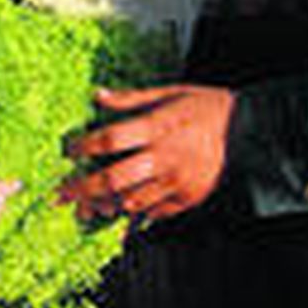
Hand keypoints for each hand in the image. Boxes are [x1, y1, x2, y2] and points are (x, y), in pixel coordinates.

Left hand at [58, 84, 234, 224]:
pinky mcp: (186, 199)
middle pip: (113, 178)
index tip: (69, 151)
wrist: (247, 130)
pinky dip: (133, 215)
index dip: (84, 146)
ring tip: (84, 208)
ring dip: (103, 205)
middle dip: (82, 188)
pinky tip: (117, 215)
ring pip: (130, 201)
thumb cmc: (205, 106)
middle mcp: (164, 157)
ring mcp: (176, 182)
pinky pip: (153, 213)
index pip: (111, 139)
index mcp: (158, 127)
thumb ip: (132, 99)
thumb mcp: (169, 92)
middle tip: (60, 194)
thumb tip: (98, 95)